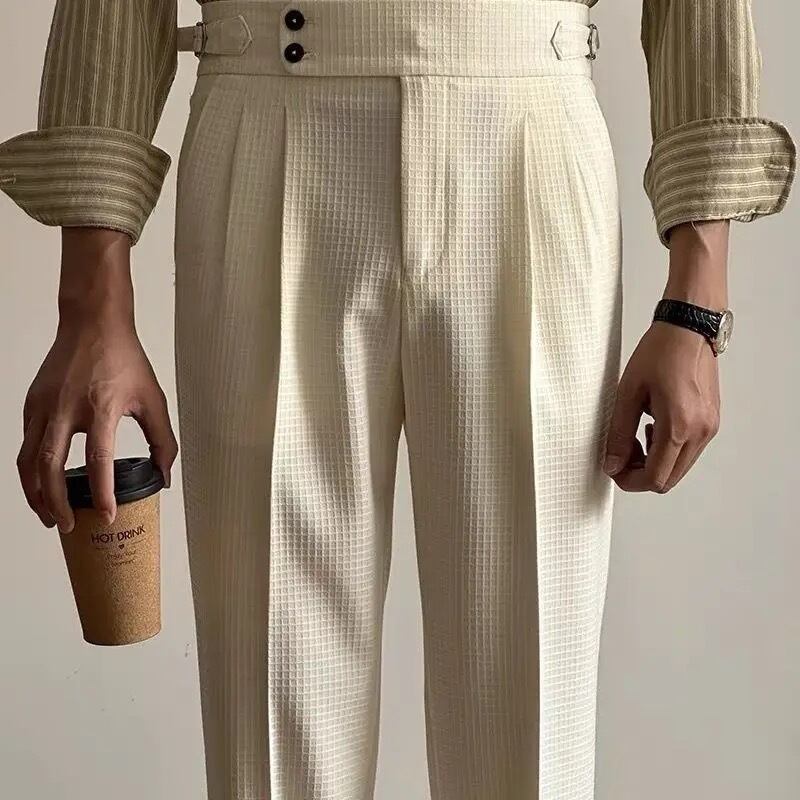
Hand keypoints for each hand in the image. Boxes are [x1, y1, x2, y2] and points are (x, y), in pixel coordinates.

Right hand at [16, 229, 177, 532]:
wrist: (92, 323)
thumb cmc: (125, 360)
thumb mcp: (153, 399)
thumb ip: (163, 441)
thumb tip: (164, 478)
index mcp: (102, 406)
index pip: (97, 460)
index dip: (101, 492)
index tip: (105, 515)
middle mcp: (66, 408)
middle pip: (50, 467)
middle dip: (56, 503)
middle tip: (67, 526)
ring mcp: (43, 406)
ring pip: (28, 460)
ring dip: (36, 494)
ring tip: (50, 516)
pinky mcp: (31, 404)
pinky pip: (25, 445)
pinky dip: (30, 473)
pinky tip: (42, 487)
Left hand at [602, 219, 728, 492]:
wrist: (690, 328)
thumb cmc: (660, 352)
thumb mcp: (628, 393)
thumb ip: (618, 433)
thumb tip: (612, 464)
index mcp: (678, 427)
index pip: (655, 479)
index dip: (630, 481)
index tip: (613, 468)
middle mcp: (700, 433)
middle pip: (669, 480)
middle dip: (641, 474)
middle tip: (622, 454)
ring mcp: (710, 428)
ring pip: (679, 468)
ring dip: (655, 462)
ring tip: (637, 435)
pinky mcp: (712, 421)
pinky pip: (689, 451)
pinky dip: (669, 450)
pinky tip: (653, 427)